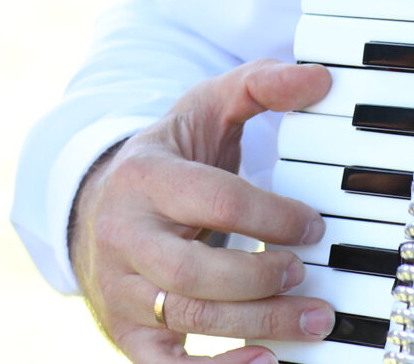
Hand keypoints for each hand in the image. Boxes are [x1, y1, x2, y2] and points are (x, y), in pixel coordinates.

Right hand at [69, 60, 335, 363]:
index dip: (274, 216)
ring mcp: (122, 288)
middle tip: (308, 275)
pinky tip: (266, 360)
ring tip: (313, 319)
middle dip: (263, 279)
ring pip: (190, 318)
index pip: (216, 200)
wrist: (96, 206)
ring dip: (260, 325)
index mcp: (144, 177)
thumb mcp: (204, 110)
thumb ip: (259, 85)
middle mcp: (124, 235)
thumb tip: (317, 78)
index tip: (313, 225)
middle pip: (197, 271)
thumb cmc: (167, 160)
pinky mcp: (126, 333)